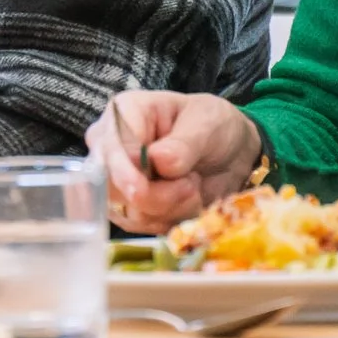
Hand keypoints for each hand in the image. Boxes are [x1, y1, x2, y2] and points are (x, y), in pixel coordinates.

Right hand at [84, 91, 262, 232]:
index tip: (140, 189)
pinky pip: (142, 226)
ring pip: (130, 211)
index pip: (109, 148)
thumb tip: (158, 160)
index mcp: (124, 112)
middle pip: (112, 186)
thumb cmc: (213, 126)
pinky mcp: (129, 207)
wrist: (228, 154)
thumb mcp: (207, 124)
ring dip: (170, 208)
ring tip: (193, 186)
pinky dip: (170, 219)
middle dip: (156, 196)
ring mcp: (117, 179)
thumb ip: (184, 143)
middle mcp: (111, 147)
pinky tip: (186, 200)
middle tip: (191, 184)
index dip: (122, 173)